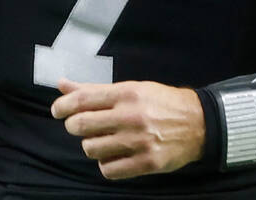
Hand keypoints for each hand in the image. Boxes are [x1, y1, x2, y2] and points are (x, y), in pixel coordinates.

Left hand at [51, 78, 203, 179]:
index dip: (63, 106)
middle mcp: (131, 117)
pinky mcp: (147, 163)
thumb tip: (62, 85)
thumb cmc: (160, 102)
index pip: (83, 100)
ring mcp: (139, 142)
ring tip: (102, 140)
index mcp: (126, 94)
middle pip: (81, 126)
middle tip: (79, 126)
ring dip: (91, 145)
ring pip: (92, 149)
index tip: (57, 111)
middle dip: (74, 126)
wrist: (199, 123)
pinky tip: (113, 155)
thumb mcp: (130, 88)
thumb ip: (94, 89)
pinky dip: (106, 164)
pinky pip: (109, 170)